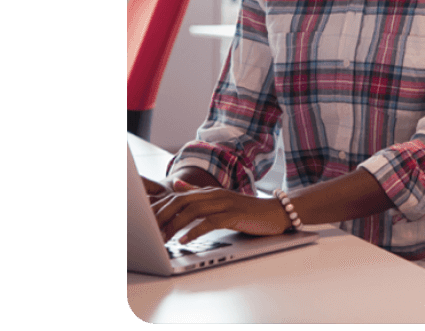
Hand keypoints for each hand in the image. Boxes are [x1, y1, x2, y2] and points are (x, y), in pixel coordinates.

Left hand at [148, 179, 291, 243]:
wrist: (276, 212)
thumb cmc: (247, 210)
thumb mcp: (220, 200)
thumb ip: (197, 193)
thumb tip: (176, 185)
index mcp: (210, 192)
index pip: (179, 197)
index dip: (161, 208)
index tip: (148, 221)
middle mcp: (215, 194)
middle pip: (182, 201)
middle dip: (164, 216)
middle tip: (151, 230)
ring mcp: (225, 203)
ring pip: (194, 210)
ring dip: (176, 224)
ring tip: (163, 237)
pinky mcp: (234, 214)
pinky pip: (211, 222)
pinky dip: (195, 231)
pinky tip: (185, 240)